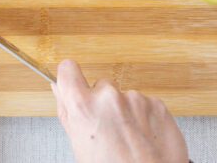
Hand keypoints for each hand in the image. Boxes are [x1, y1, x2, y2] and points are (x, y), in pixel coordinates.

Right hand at [53, 60, 187, 162]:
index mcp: (84, 107)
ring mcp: (136, 99)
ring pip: (125, 96)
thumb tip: (58, 89)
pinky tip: (143, 137)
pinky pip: (146, 104)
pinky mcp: (157, 105)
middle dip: (103, 102)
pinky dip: (145, 117)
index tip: (74, 84)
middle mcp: (110, 97)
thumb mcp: (80, 146)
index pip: (68, 69)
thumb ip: (67, 112)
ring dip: (126, 111)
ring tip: (129, 138)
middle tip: (109, 129)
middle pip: (101, 85)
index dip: (70, 77)